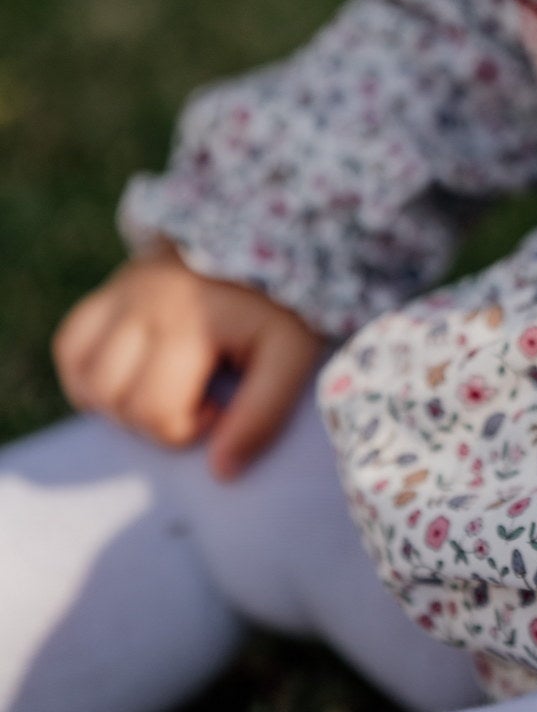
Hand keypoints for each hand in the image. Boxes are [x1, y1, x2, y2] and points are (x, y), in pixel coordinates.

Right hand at [52, 242, 324, 480]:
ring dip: (119, 402)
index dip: (188, 427)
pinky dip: (90, 374)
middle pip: (116, 400)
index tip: (221, 404)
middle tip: (196, 395)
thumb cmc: (282, 304)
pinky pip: (70, 346)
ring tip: (165, 386)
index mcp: (191, 321)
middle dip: (154, 418)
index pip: (155, 412)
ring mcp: (123, 293)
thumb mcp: (291, 353)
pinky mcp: (111, 290)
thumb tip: (221, 472)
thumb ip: (262, 413)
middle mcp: (146, 303)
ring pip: (88, 378)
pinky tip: (131, 375)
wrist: (272, 239)